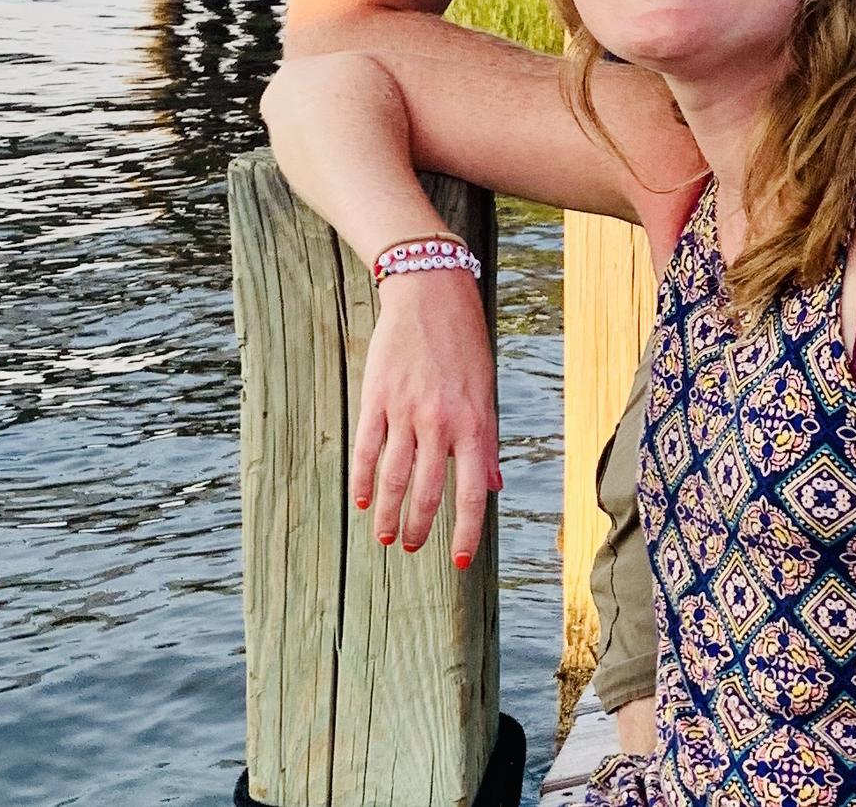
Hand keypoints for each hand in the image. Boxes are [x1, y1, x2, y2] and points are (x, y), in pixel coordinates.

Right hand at [350, 271, 501, 565]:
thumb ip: (486, 440)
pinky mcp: (377, 398)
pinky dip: (363, 480)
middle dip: (417, 527)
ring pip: (392, 479)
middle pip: (425, 492)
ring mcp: (405, 411)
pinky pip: (367, 449)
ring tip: (384, 536)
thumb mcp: (486, 389)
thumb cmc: (464, 342)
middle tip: (410, 546)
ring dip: (387, 514)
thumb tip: (494, 485)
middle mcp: (439, 422)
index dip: (465, 531)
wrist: (430, 293)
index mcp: (472, 422)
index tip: (459, 561)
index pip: (470, 492)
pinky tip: (362, 500)